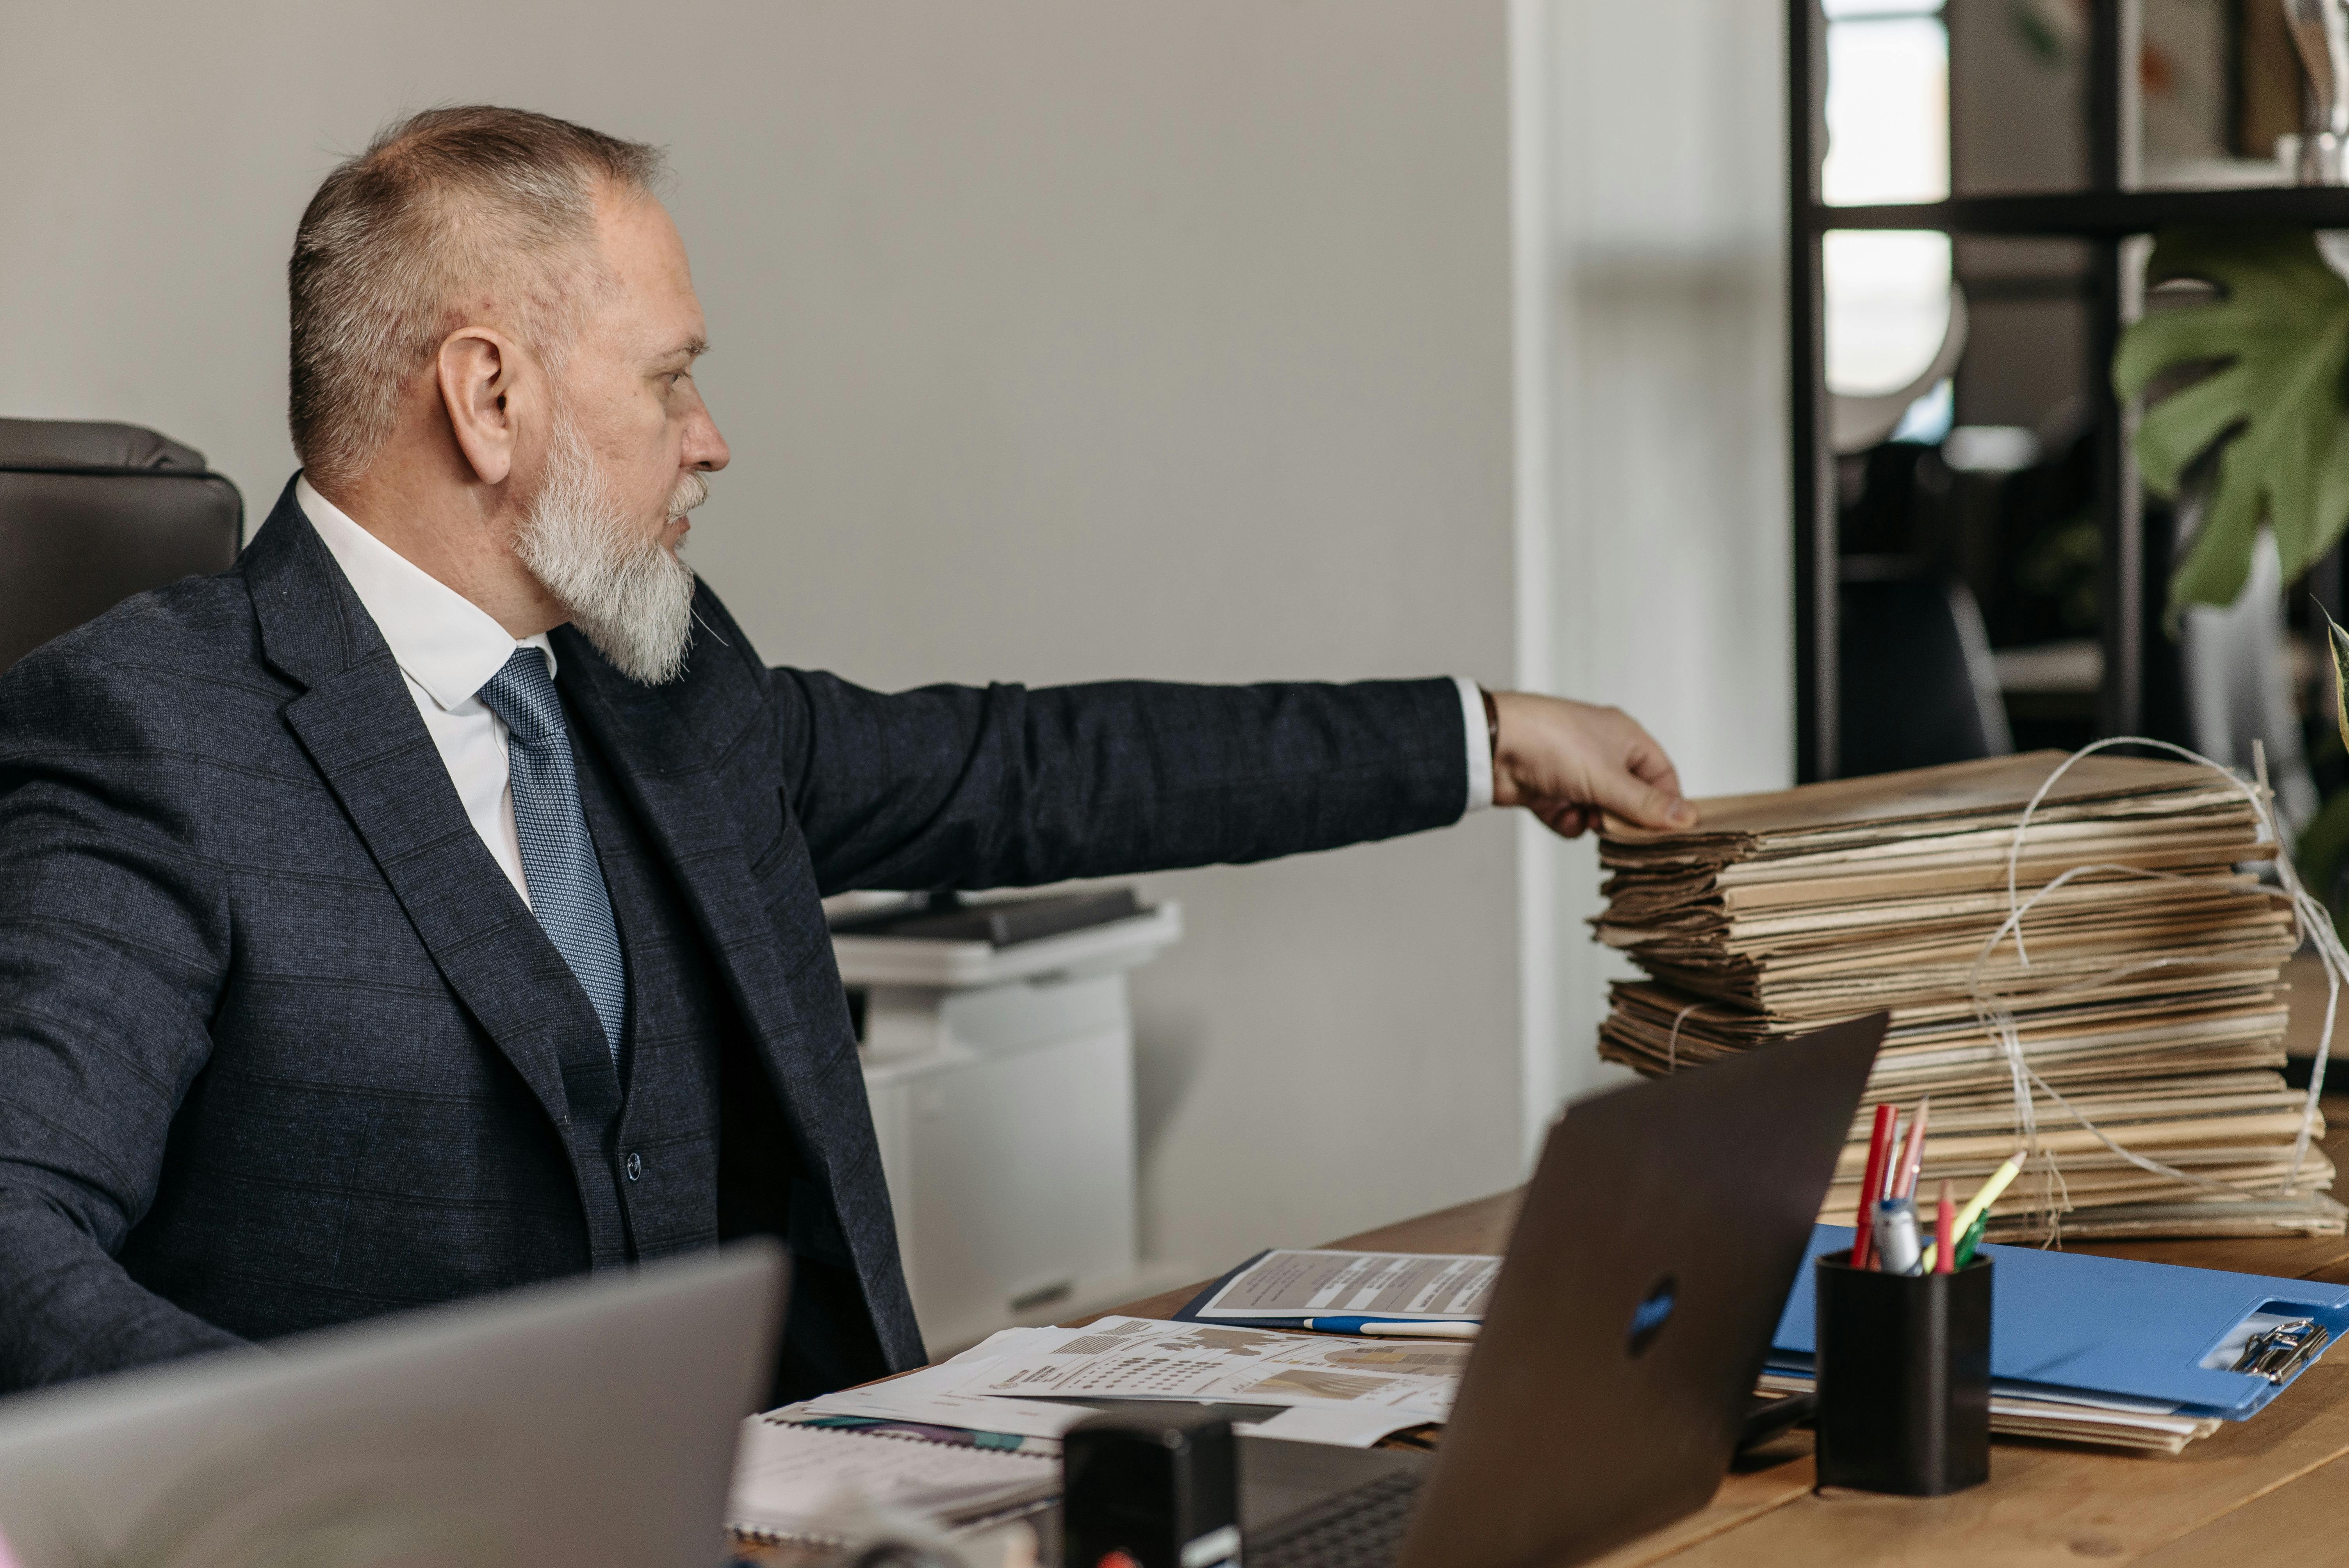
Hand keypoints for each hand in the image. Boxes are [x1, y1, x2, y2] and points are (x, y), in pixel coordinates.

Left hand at [1488, 691, 1696, 837]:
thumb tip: (1688, 817)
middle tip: (1623, 832)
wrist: (1492, 746)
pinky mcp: (1549, 791)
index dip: (1667, 804)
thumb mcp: (1608, 779)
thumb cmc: (1552, 744)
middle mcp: (1602, 753)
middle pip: (1631, 797)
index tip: (1670, 832)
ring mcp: (1574, 773)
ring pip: (1601, 811)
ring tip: (1588, 818)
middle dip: (1625, 818)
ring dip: (1595, 821)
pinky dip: (1568, 822)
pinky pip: (1571, 818)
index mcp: (1624, 738)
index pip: (1662, 775)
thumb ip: (1647, 804)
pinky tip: (1560, 814)